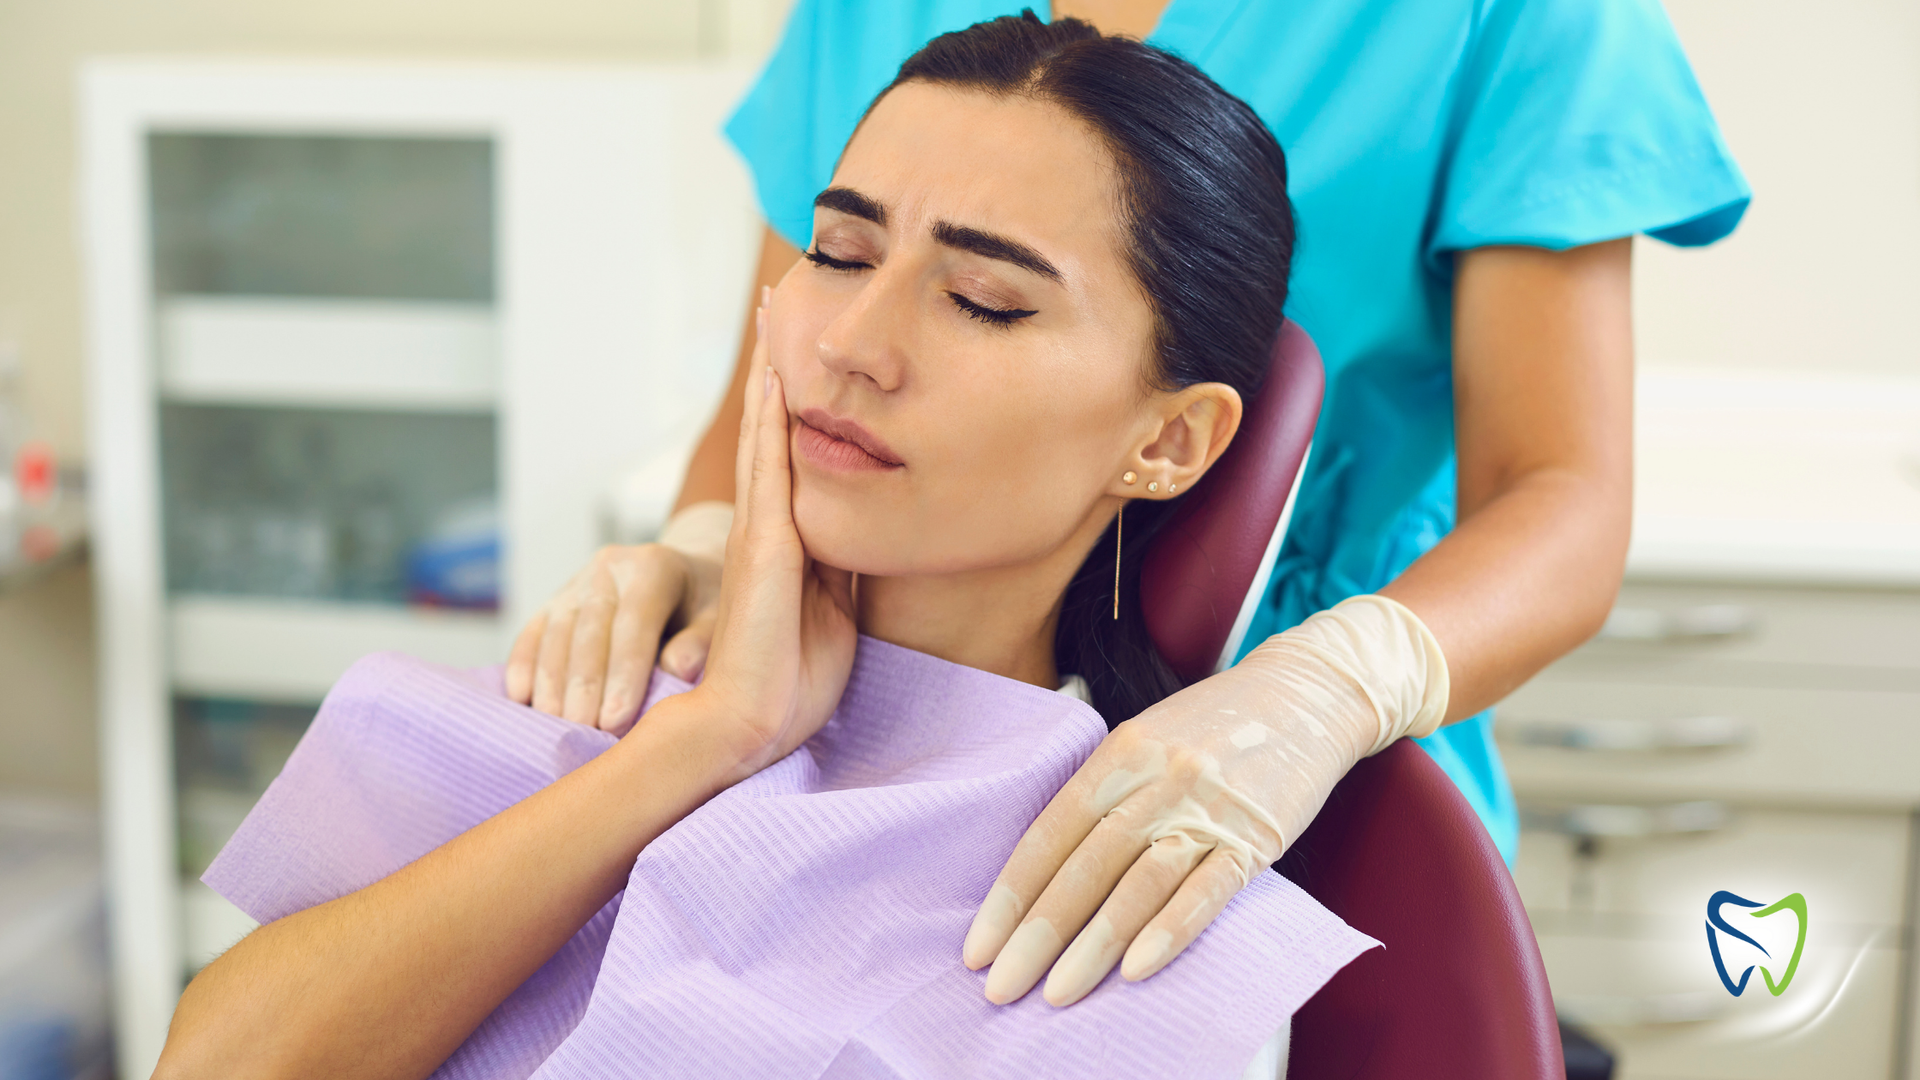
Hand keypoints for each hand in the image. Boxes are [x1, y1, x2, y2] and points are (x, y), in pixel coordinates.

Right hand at [506, 541, 722, 732]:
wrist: (685, 574)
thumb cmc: (706, 606)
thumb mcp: (719, 617)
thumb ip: (702, 641)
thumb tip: (677, 669)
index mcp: (654, 567)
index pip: (635, 623)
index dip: (623, 674)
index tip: (615, 720)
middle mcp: (610, 567)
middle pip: (590, 631)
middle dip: (584, 686)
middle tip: (581, 731)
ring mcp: (577, 581)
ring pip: (556, 632)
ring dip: (551, 681)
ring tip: (554, 724)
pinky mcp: (555, 599)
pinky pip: (532, 631)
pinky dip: (523, 664)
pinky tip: (520, 697)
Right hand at [683, 292, 857, 779]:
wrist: (752, 722)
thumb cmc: (791, 677)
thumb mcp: (835, 607)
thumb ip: (842, 564)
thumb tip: (869, 528)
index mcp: (787, 538)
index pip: (791, 451)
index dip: (792, 397)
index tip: (796, 344)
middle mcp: (767, 524)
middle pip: (770, 427)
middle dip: (773, 363)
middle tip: (775, 298)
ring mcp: (761, 532)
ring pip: (765, 436)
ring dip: (769, 374)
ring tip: (770, 314)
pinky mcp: (766, 549)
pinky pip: (771, 473)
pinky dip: (771, 424)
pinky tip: (777, 382)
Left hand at [961, 595, 1447, 1006]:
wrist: (1312, 692)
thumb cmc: (1218, 721)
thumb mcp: (1149, 733)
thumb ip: (1104, 789)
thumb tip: (1048, 866)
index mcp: (1121, 751)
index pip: (1050, 833)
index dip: (1011, 894)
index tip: (979, 946)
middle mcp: (1158, 778)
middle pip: (1084, 867)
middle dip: (1037, 935)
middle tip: (1000, 987)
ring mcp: (1208, 808)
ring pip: (1138, 885)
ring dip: (1093, 946)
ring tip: (1056, 995)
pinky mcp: (1256, 837)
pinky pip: (1207, 892)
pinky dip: (1169, 931)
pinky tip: (1135, 969)